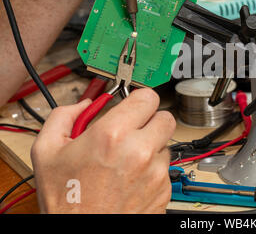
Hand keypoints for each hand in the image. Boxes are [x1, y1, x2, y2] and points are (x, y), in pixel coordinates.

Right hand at [31, 88, 175, 213]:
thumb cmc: (66, 201)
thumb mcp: (47, 152)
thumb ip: (64, 116)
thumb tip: (85, 104)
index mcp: (112, 136)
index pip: (148, 97)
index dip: (139, 99)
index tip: (134, 105)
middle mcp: (139, 152)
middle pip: (165, 118)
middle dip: (150, 120)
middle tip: (134, 130)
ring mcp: (155, 172)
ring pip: (165, 145)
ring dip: (150, 147)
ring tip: (126, 161)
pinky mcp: (163, 190)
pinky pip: (165, 169)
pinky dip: (152, 170)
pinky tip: (131, 179)